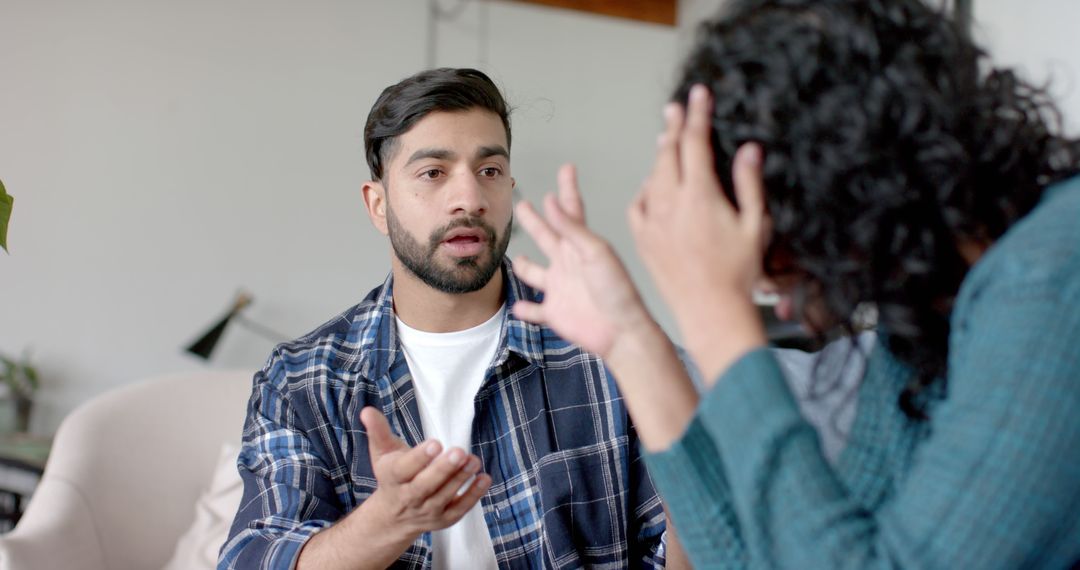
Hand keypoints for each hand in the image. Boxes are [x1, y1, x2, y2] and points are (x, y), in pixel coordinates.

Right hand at [360, 407, 490, 538]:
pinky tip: (484, 478)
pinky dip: (473, 496)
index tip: (435, 443)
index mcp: (393, 478)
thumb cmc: (392, 476)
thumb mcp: (382, 453)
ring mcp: (427, 511)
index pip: (404, 469)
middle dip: (443, 469)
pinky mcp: (443, 519)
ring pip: (444, 497)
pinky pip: (459, 509)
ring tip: (473, 460)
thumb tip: (368, 411)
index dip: (419, 457)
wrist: (393, 516)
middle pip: (425, 486)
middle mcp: (409, 497)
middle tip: (459, 452)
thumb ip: (378, 431)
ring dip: (460, 479)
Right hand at [512, 164, 657, 359]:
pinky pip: (534, 311)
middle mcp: (567, 263)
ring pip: (533, 273)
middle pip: (545, 236)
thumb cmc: (617, 290)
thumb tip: (550, 200)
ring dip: (523, 266)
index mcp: (580, 245)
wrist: (622, 331)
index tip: (567, 169)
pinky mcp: (555, 313)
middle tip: (523, 205)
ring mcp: (560, 288)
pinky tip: (517, 308)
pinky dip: (524, 310)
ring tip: (518, 260)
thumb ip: (571, 228)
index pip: (571, 210)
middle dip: (534, 221)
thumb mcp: (595, 252)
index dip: (567, 189)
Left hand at [629, 85, 767, 380]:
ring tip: (667, 141)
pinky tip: (653, 187)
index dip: (697, 114)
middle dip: (674, 126)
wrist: (709, 312)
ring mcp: (652, 221)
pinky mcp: (643, 239)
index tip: (698, 95)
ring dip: (660, 155)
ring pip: (652, 176)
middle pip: (669, 152)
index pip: (695, 142)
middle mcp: (671, 204)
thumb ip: (748, 183)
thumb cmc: (736, 275)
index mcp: (700, 195)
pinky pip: (638, 204)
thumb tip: (748, 150)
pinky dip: (646, 189)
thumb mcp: (755, 225)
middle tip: (675, 108)